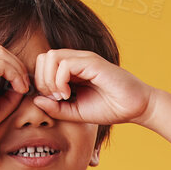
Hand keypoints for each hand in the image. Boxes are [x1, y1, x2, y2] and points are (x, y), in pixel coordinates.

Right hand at [0, 44, 30, 149]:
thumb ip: (7, 99)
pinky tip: (19, 89)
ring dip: (17, 69)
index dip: (11, 68)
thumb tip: (22, 89)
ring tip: (24, 87)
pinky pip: (2, 63)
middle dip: (16, 64)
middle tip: (26, 84)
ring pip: (1, 54)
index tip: (21, 87)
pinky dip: (14, 74)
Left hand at [28, 48, 153, 126]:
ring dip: (50, 79)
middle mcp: (77, 60)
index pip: (44, 64)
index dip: (41, 82)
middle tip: (54, 98)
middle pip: (44, 57)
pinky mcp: (92, 63)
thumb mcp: (75, 113)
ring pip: (51, 57)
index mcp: (72, 69)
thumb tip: (35, 99)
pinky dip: (60, 81)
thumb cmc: (109, 108)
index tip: (52, 101)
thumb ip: (56, 108)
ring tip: (61, 96)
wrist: (135, 107)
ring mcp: (84, 59)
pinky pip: (65, 64)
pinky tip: (68, 95)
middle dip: (42, 80)